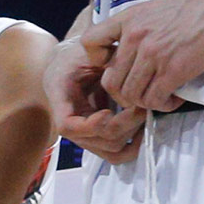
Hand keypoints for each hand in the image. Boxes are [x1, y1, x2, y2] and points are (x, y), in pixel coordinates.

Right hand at [45, 34, 147, 163]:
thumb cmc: (79, 53)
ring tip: (143, 113)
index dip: (90, 125)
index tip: (107, 112)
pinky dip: (133, 146)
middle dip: (123, 125)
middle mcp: (70, 122)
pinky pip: (117, 154)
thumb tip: (127, 76)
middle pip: (96, 140)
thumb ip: (104, 60)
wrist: (72, 61)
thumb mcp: (88, 49)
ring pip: (110, 150)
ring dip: (131, 134)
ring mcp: (85, 134)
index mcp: (59, 97)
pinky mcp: (99, 137)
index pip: (67, 126)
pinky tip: (143, 129)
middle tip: (140, 106)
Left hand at [87, 0, 203, 113]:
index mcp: (128, 19)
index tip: (118, 66)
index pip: (90, 43)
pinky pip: (154, 100)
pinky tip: (174, 98)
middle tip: (143, 93)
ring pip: (131, 95)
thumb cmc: (199, 6)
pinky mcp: (174, 69)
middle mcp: (135, 36)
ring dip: (145, 102)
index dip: (99, 62)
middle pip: (110, 81)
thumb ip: (138, 29)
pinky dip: (162, 105)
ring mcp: (153, 53)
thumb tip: (130, 55)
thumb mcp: (156, 9)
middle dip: (125, 95)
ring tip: (161, 96)